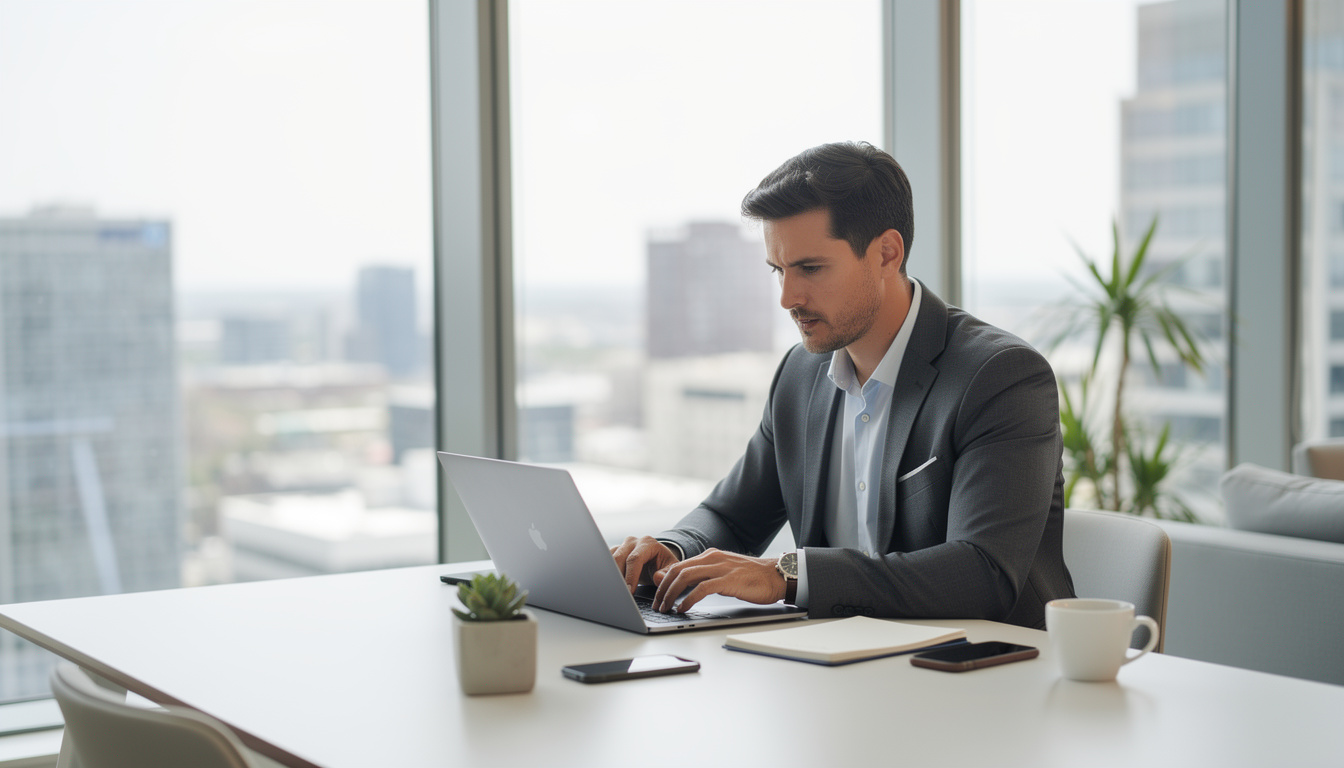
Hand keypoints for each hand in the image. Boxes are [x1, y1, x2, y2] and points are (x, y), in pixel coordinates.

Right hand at [610, 536, 679, 593]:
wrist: (657, 560)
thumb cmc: (664, 565)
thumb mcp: (670, 569)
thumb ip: (666, 574)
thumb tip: (658, 578)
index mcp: (648, 543)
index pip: (635, 559)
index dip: (630, 576)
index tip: (629, 591)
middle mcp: (633, 541)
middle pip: (619, 558)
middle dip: (619, 577)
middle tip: (620, 593)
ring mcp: (622, 546)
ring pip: (610, 559)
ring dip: (611, 575)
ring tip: (614, 590)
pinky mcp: (615, 552)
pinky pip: (606, 560)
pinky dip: (607, 572)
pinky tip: (609, 584)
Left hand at [652, 549, 784, 612]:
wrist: (776, 576)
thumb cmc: (752, 578)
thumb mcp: (723, 574)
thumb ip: (703, 576)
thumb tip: (682, 585)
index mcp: (710, 555)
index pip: (678, 565)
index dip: (664, 581)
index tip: (658, 595)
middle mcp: (713, 558)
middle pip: (677, 570)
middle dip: (663, 588)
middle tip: (657, 604)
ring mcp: (720, 568)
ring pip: (686, 577)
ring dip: (671, 594)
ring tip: (666, 607)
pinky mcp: (728, 580)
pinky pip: (702, 589)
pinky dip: (688, 599)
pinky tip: (683, 608)